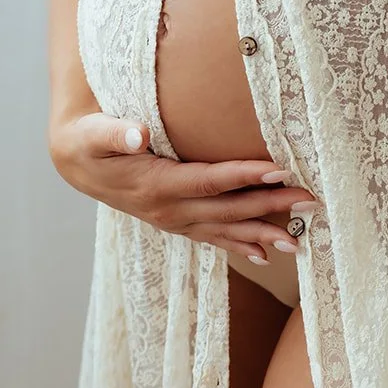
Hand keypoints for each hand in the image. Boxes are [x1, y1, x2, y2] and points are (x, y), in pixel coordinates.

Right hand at [49, 113, 321, 259]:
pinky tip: (264, 255)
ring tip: (300, 241)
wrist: (77, 163)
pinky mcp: (175, 221)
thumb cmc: (90, 141)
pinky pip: (212, 237)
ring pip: (225, 230)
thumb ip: (115, 132)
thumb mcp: (94, 133)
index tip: (280, 171)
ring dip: (263, 234)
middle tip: (310, 202)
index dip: (245, 176)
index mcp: (156, 185)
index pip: (210, 181)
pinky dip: (238, 245)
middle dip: (270, 206)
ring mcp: (172, 220)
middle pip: (228, 210)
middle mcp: (169, 210)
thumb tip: (137, 133)